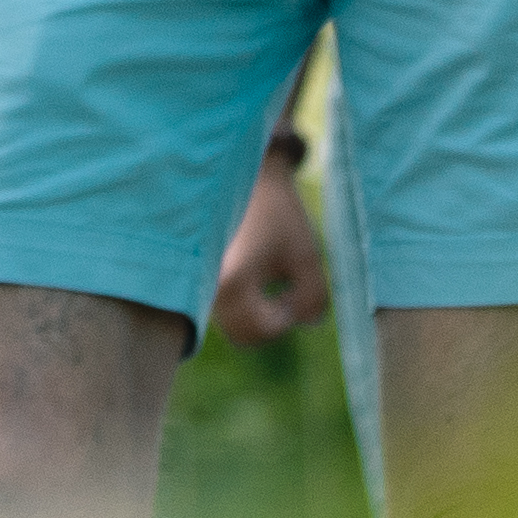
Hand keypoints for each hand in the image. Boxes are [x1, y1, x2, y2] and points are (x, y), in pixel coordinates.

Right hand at [211, 143, 330, 344]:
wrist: (253, 182)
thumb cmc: (281, 217)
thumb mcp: (307, 257)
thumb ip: (312, 298)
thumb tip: (302, 322)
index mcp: (234, 282)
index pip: (258, 332)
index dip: (283, 322)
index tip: (294, 294)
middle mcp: (211, 287)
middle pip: (243, 336)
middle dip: (270, 324)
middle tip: (288, 295)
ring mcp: (205, 285)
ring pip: (234, 325)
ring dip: (260, 316)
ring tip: (277, 285)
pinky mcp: (206, 280)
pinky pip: (228, 311)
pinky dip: (249, 306)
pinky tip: (262, 280)